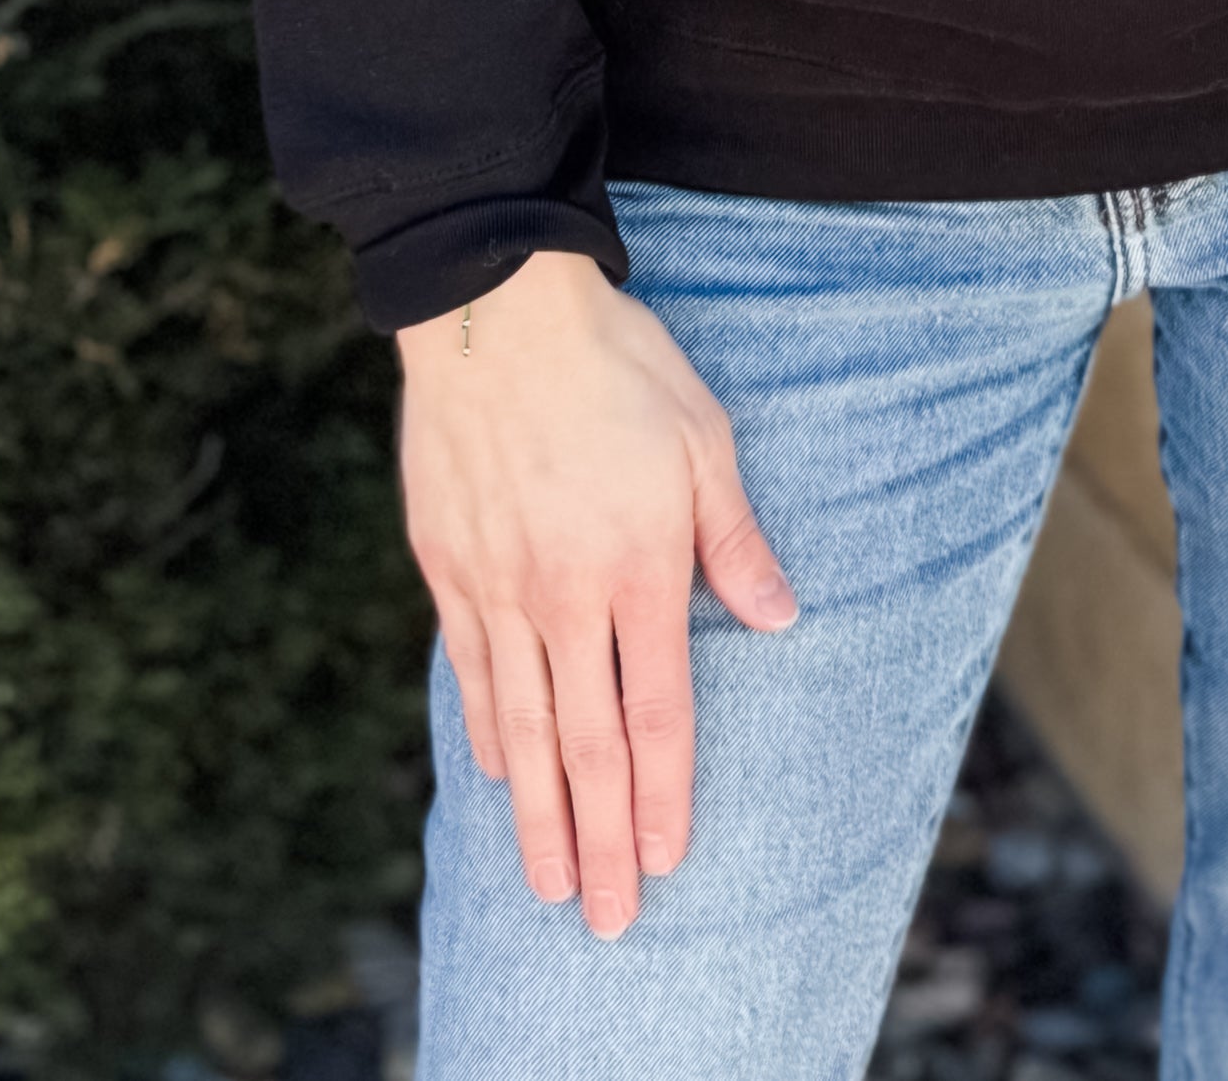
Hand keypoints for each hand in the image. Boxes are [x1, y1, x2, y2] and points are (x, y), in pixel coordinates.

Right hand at [397, 246, 795, 934]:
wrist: (497, 307)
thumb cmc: (616, 365)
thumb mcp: (703, 438)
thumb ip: (734, 539)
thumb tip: (778, 619)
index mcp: (636, 566)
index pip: (655, 711)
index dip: (663, 794)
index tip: (668, 859)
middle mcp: (563, 595)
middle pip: (586, 745)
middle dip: (600, 841)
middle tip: (608, 920)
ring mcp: (498, 587)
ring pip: (523, 729)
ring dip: (538, 814)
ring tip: (548, 883)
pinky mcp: (450, 566)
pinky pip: (473, 672)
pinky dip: (487, 732)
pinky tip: (498, 775)